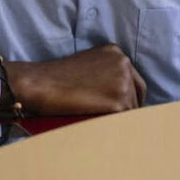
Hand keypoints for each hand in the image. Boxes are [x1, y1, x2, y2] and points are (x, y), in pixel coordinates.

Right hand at [3, 44, 145, 115]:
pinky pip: (125, 120)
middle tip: (117, 122)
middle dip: (129, 108)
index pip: (133, 79)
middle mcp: (123, 63)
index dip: (129, 96)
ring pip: (132, 108)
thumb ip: (105, 72)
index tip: (122, 109)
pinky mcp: (118, 100)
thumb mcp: (86, 64)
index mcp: (116, 52)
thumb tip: (117, 93)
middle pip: (137, 93)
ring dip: (120, 118)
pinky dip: (115, 126)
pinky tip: (102, 127)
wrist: (41, 84)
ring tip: (103, 124)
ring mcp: (123, 81)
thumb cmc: (56, 78)